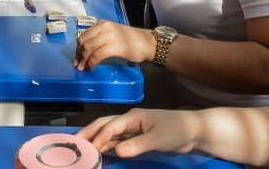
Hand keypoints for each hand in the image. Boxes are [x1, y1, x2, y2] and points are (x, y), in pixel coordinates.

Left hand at [74, 21, 155, 69]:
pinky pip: (97, 56)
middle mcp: (104, 27)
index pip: (84, 35)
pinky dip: (91, 63)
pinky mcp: (114, 47)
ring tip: (84, 68)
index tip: (77, 57)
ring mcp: (109, 36)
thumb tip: (86, 50)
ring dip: (84, 60)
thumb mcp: (113, 33)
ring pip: (88, 48)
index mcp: (103, 24)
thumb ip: (100, 37)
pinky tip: (92, 67)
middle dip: (79, 55)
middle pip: (83, 42)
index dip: (78, 48)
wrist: (148, 43)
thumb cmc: (132, 40)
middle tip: (78, 65)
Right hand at [77, 109, 201, 157]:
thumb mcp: (157, 139)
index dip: (99, 138)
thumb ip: (137, 145)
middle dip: (89, 132)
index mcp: (133, 116)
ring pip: (110, 133)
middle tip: (74, 142)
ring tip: (83, 148)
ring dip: (97, 139)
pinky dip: (107, 145)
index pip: (111, 126)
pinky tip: (101, 151)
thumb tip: (116, 151)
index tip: (89, 150)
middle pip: (105, 124)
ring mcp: (133, 129)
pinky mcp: (138, 137)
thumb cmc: (177, 130)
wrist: (193, 131)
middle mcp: (130, 121)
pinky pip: (118, 140)